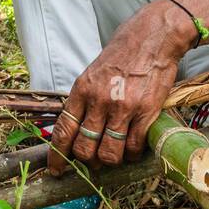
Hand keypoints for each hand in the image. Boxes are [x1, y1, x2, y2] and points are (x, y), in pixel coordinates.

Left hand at [48, 0, 196, 174]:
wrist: (152, 39)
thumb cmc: (122, 56)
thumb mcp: (93, 74)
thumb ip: (83, 101)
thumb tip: (75, 130)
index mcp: (82, 90)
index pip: (63, 131)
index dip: (57, 155)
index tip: (57, 170)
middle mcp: (99, 101)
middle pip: (84, 148)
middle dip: (87, 161)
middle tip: (94, 161)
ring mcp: (123, 108)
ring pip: (109, 153)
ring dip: (110, 161)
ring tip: (115, 156)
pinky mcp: (146, 112)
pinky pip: (134, 146)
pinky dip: (133, 154)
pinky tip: (133, 149)